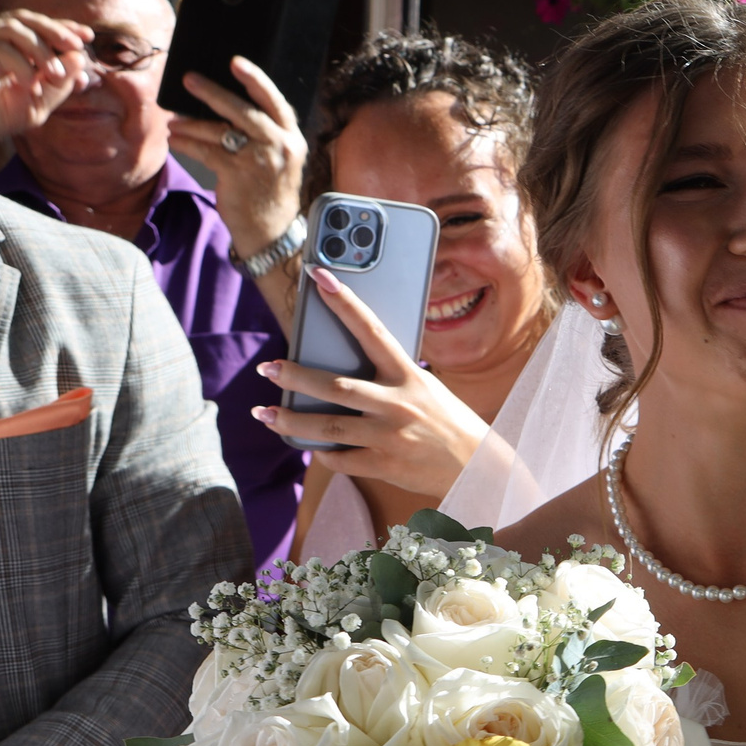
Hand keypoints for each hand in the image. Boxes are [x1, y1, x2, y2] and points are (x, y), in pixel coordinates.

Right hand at [0, 9, 93, 169]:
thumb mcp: (40, 102)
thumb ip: (60, 83)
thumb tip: (80, 58)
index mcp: (12, 47)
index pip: (39, 26)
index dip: (64, 27)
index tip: (88, 37)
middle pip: (25, 18)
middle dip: (55, 30)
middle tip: (76, 47)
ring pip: (12, 28)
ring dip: (41, 49)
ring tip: (56, 75)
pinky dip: (20, 65)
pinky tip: (29, 85)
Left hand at [168, 58, 305, 268]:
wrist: (271, 231)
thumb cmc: (269, 192)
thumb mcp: (279, 159)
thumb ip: (264, 134)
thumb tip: (225, 107)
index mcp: (292, 138)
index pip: (275, 102)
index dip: (256, 80)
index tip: (235, 62)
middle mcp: (280, 146)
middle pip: (243, 111)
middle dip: (212, 93)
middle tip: (190, 79)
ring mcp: (259, 161)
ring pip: (218, 131)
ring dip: (191, 124)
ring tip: (173, 122)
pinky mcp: (237, 174)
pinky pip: (205, 151)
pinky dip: (187, 144)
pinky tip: (176, 140)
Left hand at [257, 267, 489, 493]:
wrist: (480, 468)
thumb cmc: (447, 421)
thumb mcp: (426, 388)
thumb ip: (389, 378)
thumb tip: (340, 369)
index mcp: (410, 377)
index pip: (374, 331)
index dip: (345, 302)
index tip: (319, 277)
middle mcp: (399, 405)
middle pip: (336, 388)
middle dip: (296, 376)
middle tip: (267, 368)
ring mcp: (390, 437)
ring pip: (328, 427)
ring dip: (290, 420)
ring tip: (264, 414)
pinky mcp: (385, 466)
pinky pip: (340, 459)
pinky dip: (322, 451)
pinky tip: (309, 444)